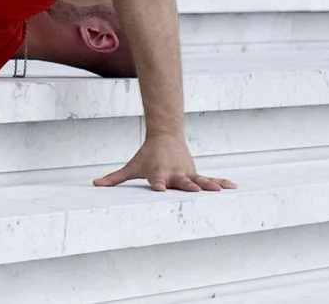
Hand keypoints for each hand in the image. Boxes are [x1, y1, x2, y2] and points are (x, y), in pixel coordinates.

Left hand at [93, 135, 234, 191]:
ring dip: (208, 185)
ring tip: (218, 191)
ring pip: (199, 180)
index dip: (157, 185)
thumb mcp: (131, 167)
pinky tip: (233, 187)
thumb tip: (95, 185)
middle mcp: (174, 173)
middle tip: (193, 190)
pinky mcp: (196, 173)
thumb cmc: (147, 156)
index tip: (158, 189)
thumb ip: (115, 178)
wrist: (165, 137)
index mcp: (158, 173)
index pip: (156, 180)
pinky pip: (210, 178)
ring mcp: (187, 173)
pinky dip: (221, 182)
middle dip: (187, 186)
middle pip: (180, 181)